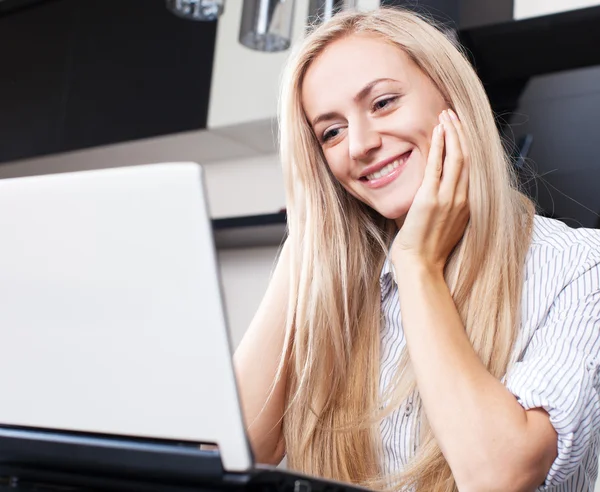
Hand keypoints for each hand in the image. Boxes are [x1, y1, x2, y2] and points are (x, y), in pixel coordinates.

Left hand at [391, 109, 469, 273]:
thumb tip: (438, 193)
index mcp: (467, 205)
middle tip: (453, 114)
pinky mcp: (431, 199)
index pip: (471, 167)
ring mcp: (449, 198)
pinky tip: (437, 131)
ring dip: (452, 133)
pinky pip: (438, 166)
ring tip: (446, 115)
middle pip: (468, 157)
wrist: (420, 266)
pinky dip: (439, 146)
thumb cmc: (427, 249)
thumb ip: (446, 207)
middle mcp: (463, 199)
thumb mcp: (445, 225)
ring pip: (457, 157)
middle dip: (461, 132)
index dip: (467, 145)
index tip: (460, 130)